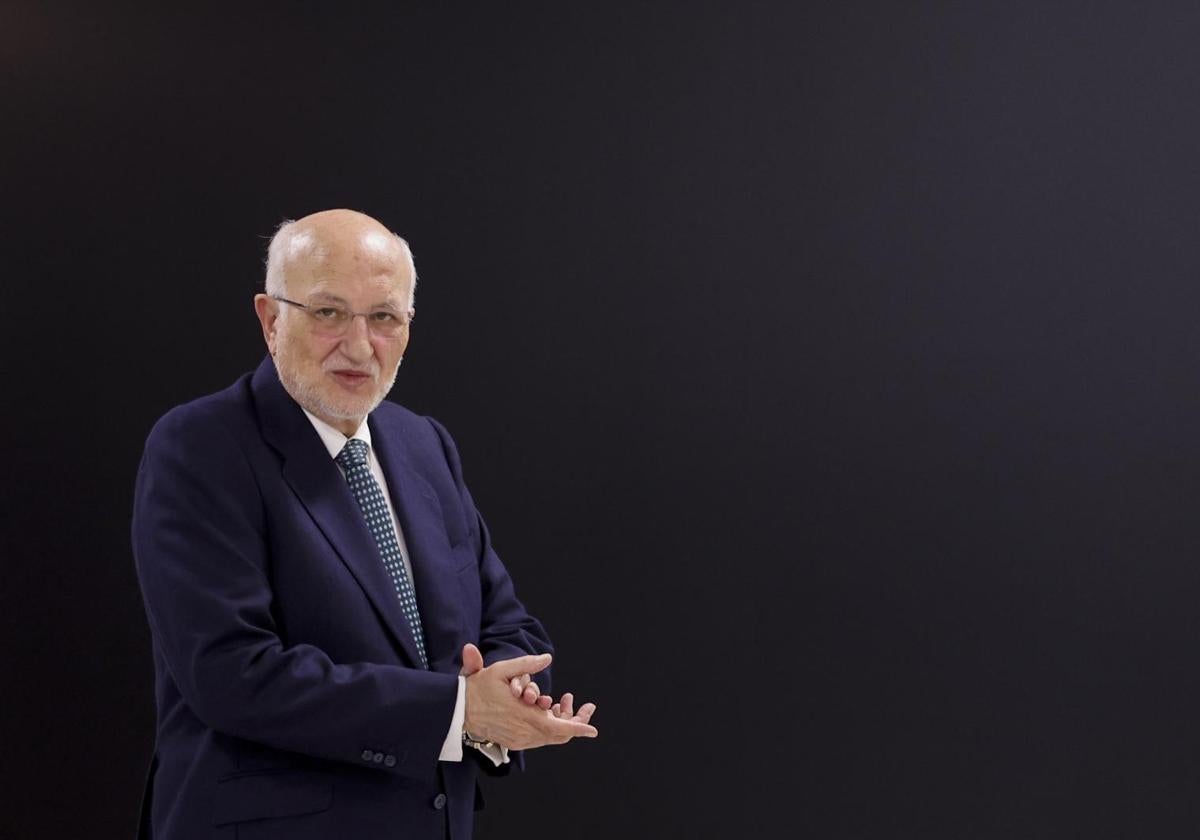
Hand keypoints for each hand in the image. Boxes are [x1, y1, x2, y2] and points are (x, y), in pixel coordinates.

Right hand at [462, 644, 598, 749]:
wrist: (458, 711)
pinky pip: (539, 739)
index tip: (593, 729)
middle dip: (575, 722)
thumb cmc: (479, 689)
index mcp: (526, 717)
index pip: (558, 728)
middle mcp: (525, 733)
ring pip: (550, 737)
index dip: (578, 728)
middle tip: (584, 706)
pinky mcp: (515, 743)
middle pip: (559, 734)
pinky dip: (548, 728)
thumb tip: (547, 657)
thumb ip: (526, 664)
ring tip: (563, 702)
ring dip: (561, 723)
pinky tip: (548, 711)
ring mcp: (520, 740)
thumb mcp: (501, 670)